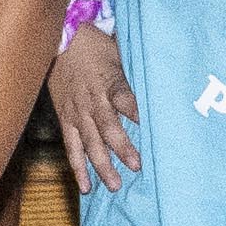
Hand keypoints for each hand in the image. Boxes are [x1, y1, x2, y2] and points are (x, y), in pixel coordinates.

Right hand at [48, 15, 138, 195]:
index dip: (138, 113)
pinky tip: (86, 186)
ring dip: (102, 164)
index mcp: (109, 82)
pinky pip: (72, 146)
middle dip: (122, 147)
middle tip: (136, 165)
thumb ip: (136, 71)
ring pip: (90, 142)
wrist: (60, 38)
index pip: (126, 99)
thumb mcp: (119, 51)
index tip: (154, 128)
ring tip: (115, 185)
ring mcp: (77, 112)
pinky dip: (78, 167)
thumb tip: (165, 77)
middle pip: (108, 127)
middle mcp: (93, 101)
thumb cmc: (95, 45)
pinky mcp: (66, 119)